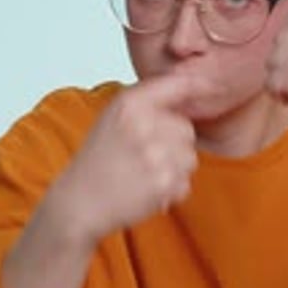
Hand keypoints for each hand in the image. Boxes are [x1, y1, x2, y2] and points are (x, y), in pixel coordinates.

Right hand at [53, 74, 210, 244]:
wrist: (79, 202)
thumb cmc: (97, 161)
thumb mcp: (113, 117)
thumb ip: (148, 101)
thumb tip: (190, 86)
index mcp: (130, 103)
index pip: (179, 84)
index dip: (197, 86)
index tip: (208, 88)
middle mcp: (144, 124)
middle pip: (186, 130)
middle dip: (174, 145)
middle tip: (145, 158)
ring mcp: (155, 153)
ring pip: (189, 158)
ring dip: (174, 170)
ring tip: (144, 175)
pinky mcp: (163, 182)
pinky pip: (185, 183)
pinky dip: (170, 191)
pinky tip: (145, 190)